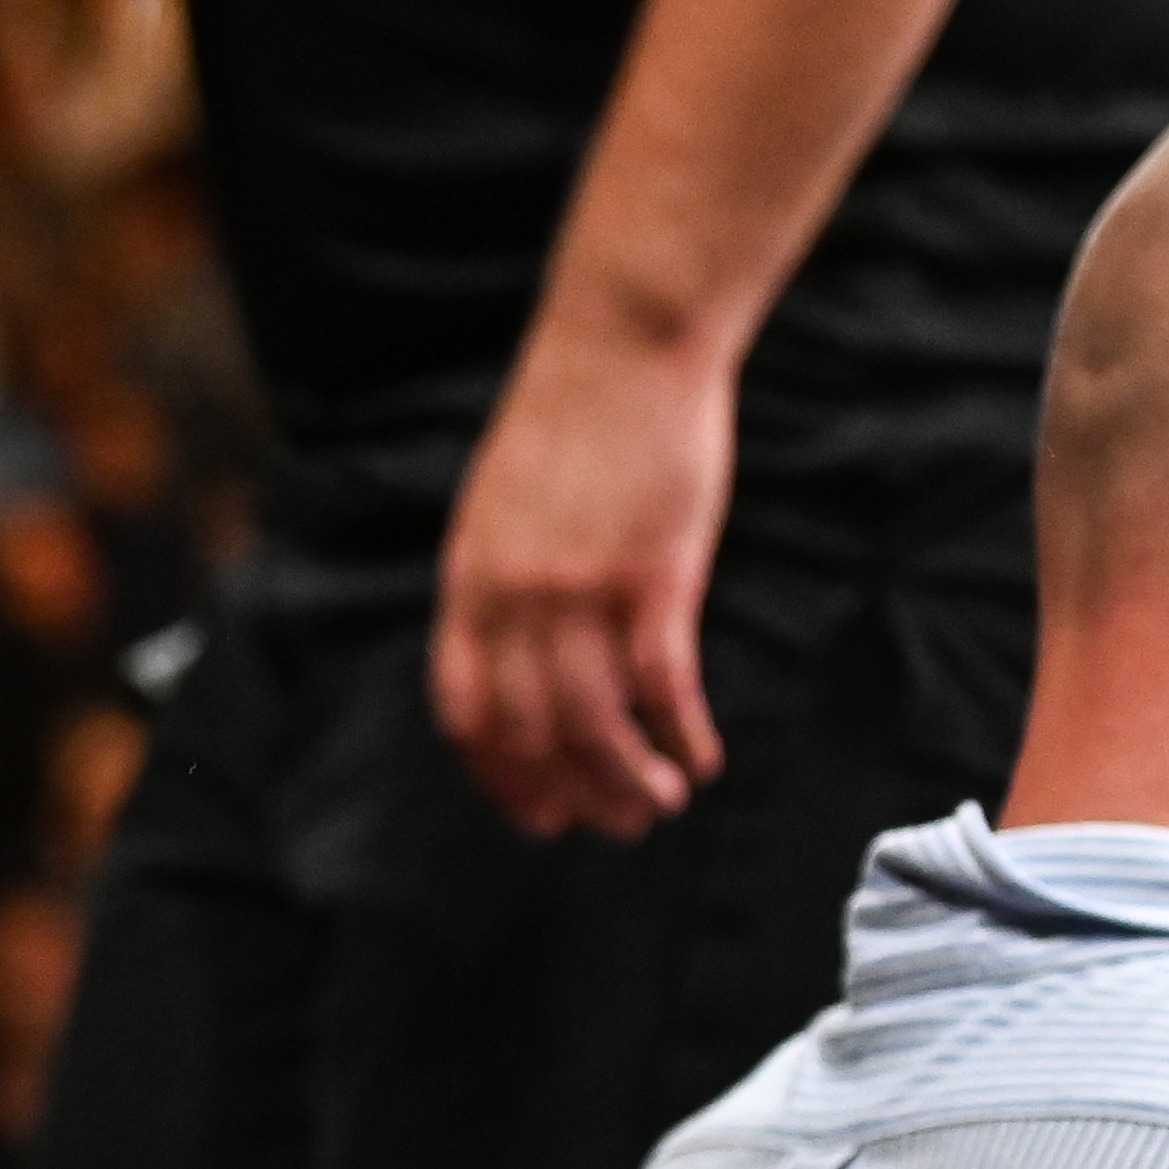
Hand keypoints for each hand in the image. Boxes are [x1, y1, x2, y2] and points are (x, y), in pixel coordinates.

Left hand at [429, 311, 738, 838]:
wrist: (624, 343)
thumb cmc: (572, 421)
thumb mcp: (501, 508)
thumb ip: (500, 584)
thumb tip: (517, 655)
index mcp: (469, 584)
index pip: (466, 712)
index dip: (499, 775)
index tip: (536, 813)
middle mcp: (514, 599)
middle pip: (532, 734)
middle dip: (573, 795)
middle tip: (612, 825)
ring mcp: (581, 591)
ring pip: (596, 725)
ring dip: (629, 781)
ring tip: (659, 804)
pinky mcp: (654, 575)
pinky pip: (662, 685)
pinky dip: (681, 734)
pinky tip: (701, 758)